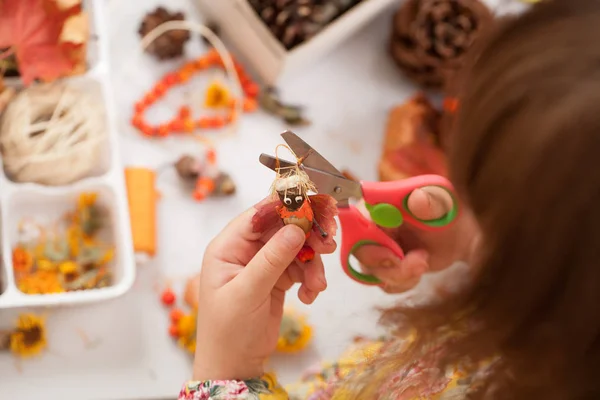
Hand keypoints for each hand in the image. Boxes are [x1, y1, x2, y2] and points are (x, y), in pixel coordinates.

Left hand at [192, 200, 335, 380]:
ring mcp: (262, 264)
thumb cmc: (228, 331)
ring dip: (313, 264)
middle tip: (329, 245)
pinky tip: (310, 296)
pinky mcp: (276, 279)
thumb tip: (296, 227)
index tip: (316, 208)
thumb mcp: (248, 293)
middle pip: (283, 228)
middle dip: (308, 237)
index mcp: (228, 246)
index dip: (287, 208)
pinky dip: (310, 278)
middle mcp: (245, 250)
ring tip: (318, 285)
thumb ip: (272, 259)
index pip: (259, 215)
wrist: (234, 366)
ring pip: (297, 248)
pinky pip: (301, 267)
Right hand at [354, 186, 477, 293]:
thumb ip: (431, 202)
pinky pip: (383, 283)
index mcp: (378, 203)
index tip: (393, 254)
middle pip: (360, 251)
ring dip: (400, 275)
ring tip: (424, 261)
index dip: (367, 240)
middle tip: (419, 262)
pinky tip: (419, 270)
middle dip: (388, 264)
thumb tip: (417, 199)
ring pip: (371, 272)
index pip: (356, 220)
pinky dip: (403, 283)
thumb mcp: (444, 204)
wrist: (458, 237)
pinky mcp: (381, 267)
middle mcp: (369, 226)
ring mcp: (374, 248)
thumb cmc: (447, 212)